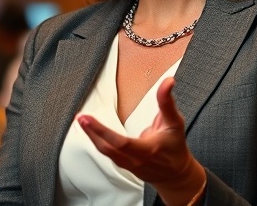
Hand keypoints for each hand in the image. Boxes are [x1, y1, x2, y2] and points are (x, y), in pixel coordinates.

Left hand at [77, 77, 205, 203]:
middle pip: (108, 148)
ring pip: (105, 152)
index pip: (121, 142)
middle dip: (92, 132)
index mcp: (148, 149)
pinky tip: (90, 131)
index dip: (102, 131)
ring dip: (92, 136)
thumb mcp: (175, 123)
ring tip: (81, 121)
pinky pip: (107, 154)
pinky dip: (97, 141)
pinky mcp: (124, 166)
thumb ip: (167, 102)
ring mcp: (129, 165)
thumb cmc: (175, 147)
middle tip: (80, 117)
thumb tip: (168, 81)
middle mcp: (136, 160)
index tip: (88, 118)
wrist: (176, 174)